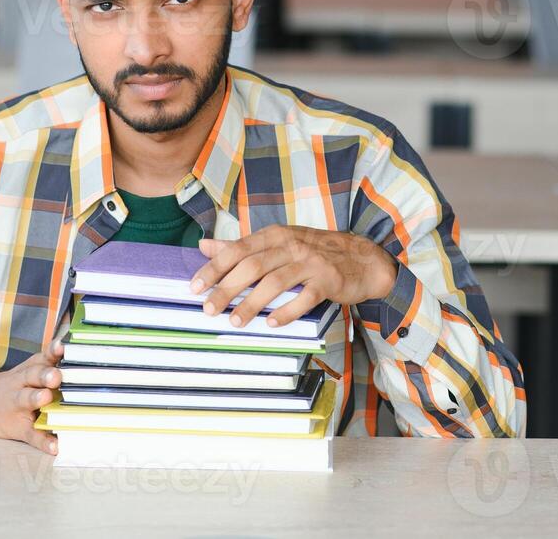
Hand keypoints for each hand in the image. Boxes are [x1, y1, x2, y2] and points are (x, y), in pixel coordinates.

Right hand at [0, 342, 63, 452]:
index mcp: (30, 369)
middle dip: (45, 374)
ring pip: (27, 400)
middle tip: (56, 375)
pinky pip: (31, 434)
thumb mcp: (29, 368)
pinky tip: (54, 447)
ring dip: (36, 398)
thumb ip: (51, 360)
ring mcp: (18, 406)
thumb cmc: (16, 384)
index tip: (62, 346)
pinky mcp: (18, 427)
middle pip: (33, 375)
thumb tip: (76, 348)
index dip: (52, 351)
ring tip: (46, 398)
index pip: (43, 357)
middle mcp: (23, 384)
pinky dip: (43, 441)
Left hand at [190, 226, 397, 328]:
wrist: (363, 259)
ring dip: (253, 303)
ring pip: (276, 282)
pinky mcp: (328, 280)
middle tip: (209, 309)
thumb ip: (241, 246)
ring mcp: (311, 262)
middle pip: (253, 266)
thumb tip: (203, 246)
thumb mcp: (277, 243)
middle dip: (227, 289)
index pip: (238, 249)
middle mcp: (291, 245)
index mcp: (275, 235)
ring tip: (236, 321)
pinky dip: (287, 311)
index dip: (214, 268)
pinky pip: (305, 297)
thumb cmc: (314, 251)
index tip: (194, 286)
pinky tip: (272, 323)